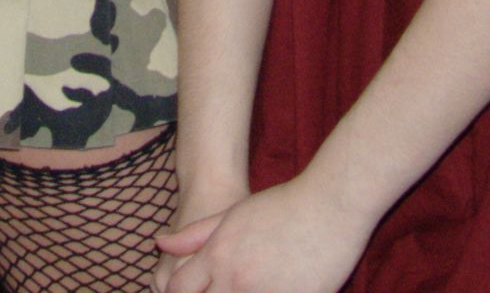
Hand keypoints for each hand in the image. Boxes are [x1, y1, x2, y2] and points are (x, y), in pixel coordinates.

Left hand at [151, 178, 367, 292]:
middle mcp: (236, 279)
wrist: (330, 204)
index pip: (179, 289)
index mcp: (218, 255)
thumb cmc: (282, 205)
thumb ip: (193, 234)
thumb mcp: (232, 214)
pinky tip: (270, 292)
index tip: (190, 292)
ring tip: (246, 288)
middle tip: (222, 290)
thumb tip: (160, 242)